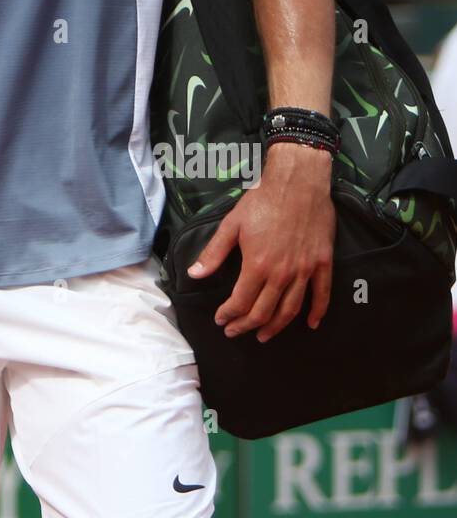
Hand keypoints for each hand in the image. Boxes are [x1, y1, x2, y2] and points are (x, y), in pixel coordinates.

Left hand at [187, 143, 335, 341]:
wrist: (298, 182)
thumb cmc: (262, 200)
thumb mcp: (232, 224)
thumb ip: (214, 252)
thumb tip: (195, 275)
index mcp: (257, 264)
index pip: (241, 301)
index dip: (229, 314)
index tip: (221, 320)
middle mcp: (282, 273)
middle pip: (264, 311)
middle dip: (247, 325)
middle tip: (236, 332)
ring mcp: (305, 270)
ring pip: (291, 309)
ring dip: (276, 327)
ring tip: (264, 335)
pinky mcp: (323, 263)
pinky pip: (322, 295)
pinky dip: (317, 313)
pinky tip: (311, 324)